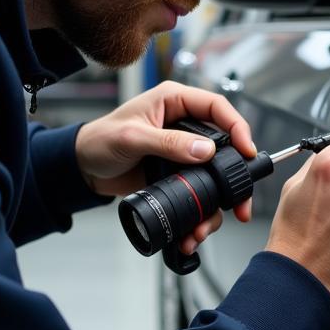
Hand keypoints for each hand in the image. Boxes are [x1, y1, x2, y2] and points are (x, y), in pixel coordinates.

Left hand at [75, 81, 256, 253]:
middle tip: (242, 198)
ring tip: (206, 225)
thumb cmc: (100, 141)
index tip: (246, 149)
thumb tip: (204, 151)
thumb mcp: (132, 138)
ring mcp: (183, 151)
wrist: (83, 168)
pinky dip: (200, 211)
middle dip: (234, 175)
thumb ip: (168, 143)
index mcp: (175, 102)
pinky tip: (194, 227)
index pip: (217, 107)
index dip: (237, 126)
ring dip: (215, 203)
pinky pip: (198, 190)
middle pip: (224, 145)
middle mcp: (184, 124)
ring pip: (214, 174)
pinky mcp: (179, 173)